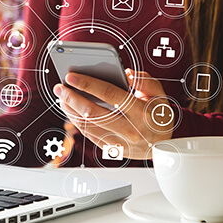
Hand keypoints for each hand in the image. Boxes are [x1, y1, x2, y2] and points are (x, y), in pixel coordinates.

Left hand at [53, 69, 172, 159]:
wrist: (162, 146)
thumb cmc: (158, 115)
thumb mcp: (160, 95)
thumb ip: (145, 81)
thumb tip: (126, 73)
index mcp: (141, 112)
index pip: (110, 94)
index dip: (88, 84)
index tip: (71, 76)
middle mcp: (129, 129)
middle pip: (94, 112)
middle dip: (73, 98)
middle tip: (60, 87)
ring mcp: (119, 142)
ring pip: (88, 126)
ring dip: (71, 111)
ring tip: (62, 97)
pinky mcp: (111, 149)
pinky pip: (89, 135)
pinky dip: (77, 122)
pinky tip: (71, 111)